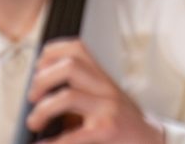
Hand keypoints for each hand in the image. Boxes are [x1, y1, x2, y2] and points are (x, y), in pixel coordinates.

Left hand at [24, 40, 164, 143]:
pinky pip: (73, 134)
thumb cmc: (125, 124)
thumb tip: (42, 98)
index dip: (51, 53)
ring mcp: (107, 109)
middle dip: (42, 79)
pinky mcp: (107, 131)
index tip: (37, 67)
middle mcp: (106, 89)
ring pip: (68, 96)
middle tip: (32, 97)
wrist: (152, 141)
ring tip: (34, 122)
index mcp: (103, 79)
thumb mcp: (105, 100)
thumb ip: (81, 93)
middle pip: (70, 66)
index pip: (77, 49)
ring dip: (43, 109)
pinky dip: (52, 142)